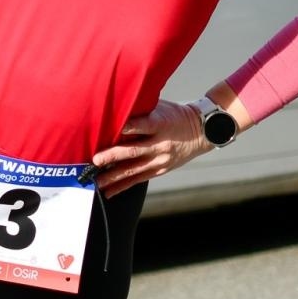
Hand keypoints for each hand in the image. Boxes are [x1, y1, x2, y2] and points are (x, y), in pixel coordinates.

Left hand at [89, 99, 208, 196]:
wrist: (201, 132)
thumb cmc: (175, 115)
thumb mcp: (161, 107)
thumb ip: (140, 110)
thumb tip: (115, 108)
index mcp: (160, 124)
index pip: (142, 125)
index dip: (127, 127)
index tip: (110, 129)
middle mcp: (160, 144)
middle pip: (134, 151)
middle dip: (113, 156)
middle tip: (95, 160)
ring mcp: (160, 160)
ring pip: (134, 169)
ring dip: (114, 176)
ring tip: (97, 181)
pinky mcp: (160, 170)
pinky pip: (139, 179)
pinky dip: (123, 186)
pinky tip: (109, 191)